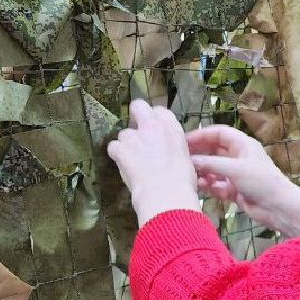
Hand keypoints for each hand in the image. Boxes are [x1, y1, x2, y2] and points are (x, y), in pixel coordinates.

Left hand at [106, 101, 200, 225]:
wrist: (166, 193)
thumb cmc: (181, 181)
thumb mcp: (185, 157)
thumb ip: (173, 145)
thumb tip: (167, 149)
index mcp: (171, 127)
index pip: (160, 111)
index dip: (155, 120)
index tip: (155, 131)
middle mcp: (152, 126)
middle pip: (138, 106)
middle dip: (136, 117)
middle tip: (138, 134)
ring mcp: (134, 136)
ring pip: (124, 133)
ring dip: (127, 144)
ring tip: (133, 160)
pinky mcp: (121, 149)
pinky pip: (113, 147)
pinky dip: (117, 155)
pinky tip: (123, 165)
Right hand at [187, 126, 299, 236]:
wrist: (278, 208)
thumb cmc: (262, 183)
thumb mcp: (234, 169)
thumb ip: (210, 164)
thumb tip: (189, 161)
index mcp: (243, 145)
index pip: (218, 133)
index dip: (201, 135)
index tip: (183, 141)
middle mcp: (238, 157)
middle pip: (213, 151)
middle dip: (199, 154)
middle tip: (180, 159)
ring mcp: (236, 174)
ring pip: (213, 169)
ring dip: (202, 172)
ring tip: (189, 175)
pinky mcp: (234, 190)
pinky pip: (216, 184)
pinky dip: (208, 185)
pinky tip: (200, 187)